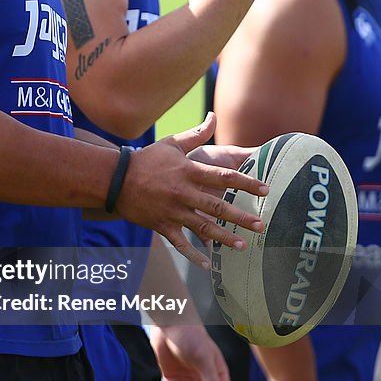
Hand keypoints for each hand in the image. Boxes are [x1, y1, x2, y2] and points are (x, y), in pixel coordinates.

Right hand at [118, 112, 267, 267]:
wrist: (115, 180)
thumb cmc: (147, 160)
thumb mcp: (172, 144)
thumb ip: (196, 134)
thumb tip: (213, 116)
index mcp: (189, 171)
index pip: (224, 177)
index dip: (246, 183)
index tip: (265, 190)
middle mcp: (183, 192)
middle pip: (218, 207)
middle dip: (241, 217)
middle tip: (261, 226)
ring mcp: (172, 211)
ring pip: (203, 227)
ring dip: (224, 238)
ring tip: (243, 246)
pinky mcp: (162, 225)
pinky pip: (180, 243)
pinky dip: (194, 254)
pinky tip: (208, 264)